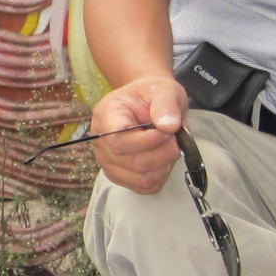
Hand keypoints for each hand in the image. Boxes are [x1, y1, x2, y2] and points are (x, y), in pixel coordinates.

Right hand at [88, 75, 188, 193]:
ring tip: (168, 145)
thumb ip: (166, 104)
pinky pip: (145, 186)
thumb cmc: (151, 94)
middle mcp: (101, 143)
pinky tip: (162, 158)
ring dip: (164, 164)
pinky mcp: (121, 177)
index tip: (167, 129)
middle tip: (174, 136)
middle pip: (132, 162)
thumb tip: (169, 126)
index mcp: (106, 115)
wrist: (147, 103)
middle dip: (163, 152)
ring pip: (141, 178)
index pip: (117, 140)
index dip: (147, 140)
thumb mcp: (163, 89)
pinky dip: (161, 175)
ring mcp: (109, 163)